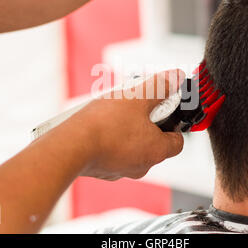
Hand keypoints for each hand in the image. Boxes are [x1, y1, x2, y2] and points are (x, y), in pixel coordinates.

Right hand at [71, 69, 185, 180]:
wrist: (70, 146)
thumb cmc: (103, 126)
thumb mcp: (137, 97)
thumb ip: (160, 86)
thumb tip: (176, 77)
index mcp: (157, 151)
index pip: (178, 140)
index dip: (173, 122)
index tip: (164, 108)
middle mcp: (142, 165)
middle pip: (153, 140)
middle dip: (146, 121)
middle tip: (135, 105)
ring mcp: (121, 170)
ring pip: (132, 145)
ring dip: (127, 128)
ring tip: (114, 112)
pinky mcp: (102, 169)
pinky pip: (113, 151)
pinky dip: (111, 139)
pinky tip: (100, 125)